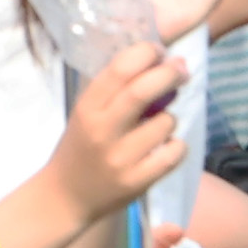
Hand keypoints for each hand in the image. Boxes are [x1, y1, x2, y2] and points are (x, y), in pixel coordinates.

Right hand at [46, 45, 190, 220]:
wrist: (66, 195)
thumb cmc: (81, 146)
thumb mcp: (86, 112)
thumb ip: (116, 89)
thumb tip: (165, 61)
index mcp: (87, 107)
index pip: (119, 69)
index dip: (146, 53)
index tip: (159, 52)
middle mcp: (101, 130)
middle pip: (142, 91)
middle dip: (170, 74)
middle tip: (181, 71)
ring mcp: (119, 157)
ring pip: (165, 122)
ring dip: (170, 117)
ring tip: (159, 124)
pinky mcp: (137, 181)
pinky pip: (173, 153)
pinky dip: (177, 146)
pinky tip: (166, 147)